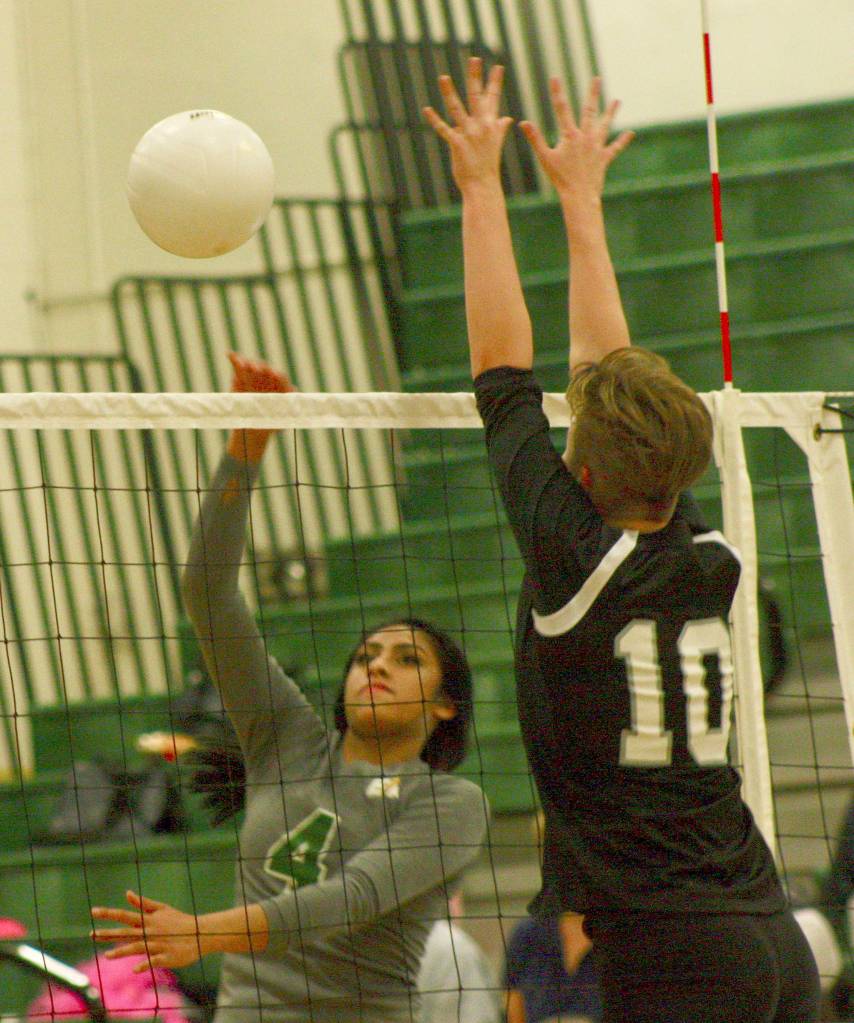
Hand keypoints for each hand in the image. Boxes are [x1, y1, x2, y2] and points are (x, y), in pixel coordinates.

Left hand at [91, 890, 203, 973]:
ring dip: (123, 951)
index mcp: (148, 920)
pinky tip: (136, 969)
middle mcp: (150, 932)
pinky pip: (154, 961)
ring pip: (138, 947)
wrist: (200, 933)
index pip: (125, 915)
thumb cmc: (178, 921)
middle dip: (109, 933)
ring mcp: (158, 944)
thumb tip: (127, 893)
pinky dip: (146, 964)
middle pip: (127, 932)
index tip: (93, 911)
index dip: (109, 913)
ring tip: (107, 956)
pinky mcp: (167, 956)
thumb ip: (143, 903)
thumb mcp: (161, 909)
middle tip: (92, 934)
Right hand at [226, 351, 295, 461]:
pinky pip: (238, 367)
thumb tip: (294, 390)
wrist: (254, 432)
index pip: (280, 378)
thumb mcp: (281, 418)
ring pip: (252, 367)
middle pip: (266, 370)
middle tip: (257, 370)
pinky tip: (229, 354)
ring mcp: (254, 378)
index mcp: (280, 387)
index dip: (278, 376)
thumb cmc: (270, 424)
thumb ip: (287, 405)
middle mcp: (268, 380)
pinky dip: (234, 359)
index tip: (275, 376)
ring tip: (244, 364)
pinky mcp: (240, 378)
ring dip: (248, 364)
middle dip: (262, 369)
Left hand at [423, 57, 513, 194]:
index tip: (497, 66)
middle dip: (475, 77)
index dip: (495, 82)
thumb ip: (500, 128)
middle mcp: (482, 126)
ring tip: (443, 77)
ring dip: (449, 92)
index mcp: (491, 125)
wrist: (483, 186)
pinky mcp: (458, 144)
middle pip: (477, 96)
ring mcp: (469, 134)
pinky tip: (427, 109)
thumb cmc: (488, 166)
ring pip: (458, 108)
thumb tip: (507, 118)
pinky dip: (435, 120)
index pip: (493, 99)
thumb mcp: (496, 144)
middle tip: (474, 59)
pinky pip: (445, 129)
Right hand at [520, 77, 633, 211]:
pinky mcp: (604, 158)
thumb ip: (535, 139)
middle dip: (592, 93)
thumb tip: (522, 123)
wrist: (579, 195)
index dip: (557, 92)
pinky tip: (630, 133)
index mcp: (570, 135)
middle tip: (597, 79)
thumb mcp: (544, 158)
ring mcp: (596, 147)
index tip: (554, 77)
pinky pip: (614, 148)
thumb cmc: (560, 178)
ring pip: (605, 126)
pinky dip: (622, 141)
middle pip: (589, 111)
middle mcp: (586, 137)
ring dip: (610, 112)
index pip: (561, 109)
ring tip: (617, 101)